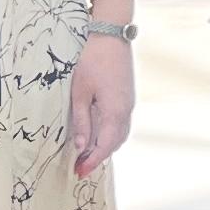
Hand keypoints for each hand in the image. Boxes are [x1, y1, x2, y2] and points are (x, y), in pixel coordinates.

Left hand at [66, 33, 135, 178]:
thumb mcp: (80, 93)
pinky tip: (98, 134)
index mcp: (115, 112)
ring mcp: (129, 104)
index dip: (92, 162)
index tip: (79, 172)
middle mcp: (126, 111)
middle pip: (115, 143)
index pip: (105, 146)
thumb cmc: (93, 61)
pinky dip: (110, 134)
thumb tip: (81, 147)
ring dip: (106, 146)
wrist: (111, 36)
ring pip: (120, 134)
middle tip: (80, 166)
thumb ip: (83, 122)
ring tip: (87, 154)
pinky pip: (121, 124)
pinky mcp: (127, 97)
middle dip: (99, 157)